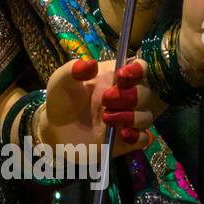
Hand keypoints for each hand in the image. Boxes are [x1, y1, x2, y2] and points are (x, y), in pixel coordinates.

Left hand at [40, 58, 158, 156]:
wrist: (56, 130)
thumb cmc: (62, 99)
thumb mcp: (61, 81)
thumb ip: (73, 70)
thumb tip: (91, 64)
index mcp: (115, 77)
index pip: (140, 68)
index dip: (138, 69)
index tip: (123, 75)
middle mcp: (127, 96)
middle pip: (146, 92)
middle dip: (131, 96)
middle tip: (106, 99)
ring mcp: (128, 118)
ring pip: (146, 116)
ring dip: (130, 117)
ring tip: (106, 118)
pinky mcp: (127, 139)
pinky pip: (143, 138)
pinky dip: (136, 137)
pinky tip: (122, 135)